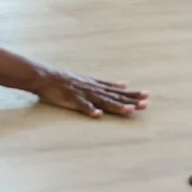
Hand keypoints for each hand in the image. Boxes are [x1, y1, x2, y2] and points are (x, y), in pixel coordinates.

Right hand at [31, 68, 147, 116]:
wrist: (45, 76)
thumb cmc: (66, 80)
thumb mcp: (89, 79)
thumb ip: (106, 84)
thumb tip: (124, 83)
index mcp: (97, 85)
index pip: (118, 91)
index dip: (132, 94)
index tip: (147, 96)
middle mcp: (93, 89)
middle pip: (115, 96)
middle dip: (130, 100)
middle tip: (146, 103)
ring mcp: (83, 94)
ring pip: (103, 101)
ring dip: (116, 106)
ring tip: (129, 110)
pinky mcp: (72, 99)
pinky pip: (82, 106)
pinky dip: (90, 110)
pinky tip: (98, 115)